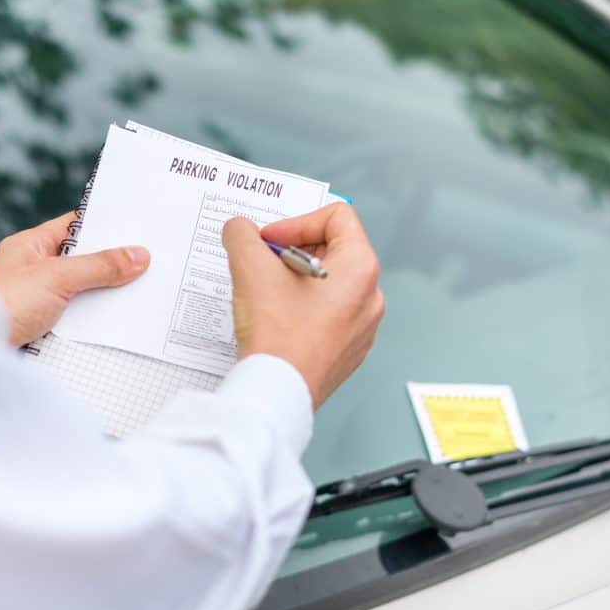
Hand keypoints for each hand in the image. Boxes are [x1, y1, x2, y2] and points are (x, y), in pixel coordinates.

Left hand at [0, 211, 149, 346]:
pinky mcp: (37, 329)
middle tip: (149, 265)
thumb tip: (137, 255)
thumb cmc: (3, 303)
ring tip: (140, 295)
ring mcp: (34, 300)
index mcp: (30, 246)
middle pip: (80, 262)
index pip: (74, 226)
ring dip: (102, 297)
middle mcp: (31, 270)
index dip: (104, 226)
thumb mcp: (57, 277)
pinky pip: (72, 320)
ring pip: (78, 293)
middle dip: (110, 266)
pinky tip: (114, 325)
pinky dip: (90, 322)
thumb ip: (98, 265)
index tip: (137, 229)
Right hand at [222, 204, 383, 408]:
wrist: (277, 392)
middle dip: (292, 251)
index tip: (270, 242)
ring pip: (329, 284)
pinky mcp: (347, 351)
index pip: (337, 217)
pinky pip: (327, 315)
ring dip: (295, 280)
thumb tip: (239, 230)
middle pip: (333, 249)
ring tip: (267, 295)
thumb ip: (241, 235)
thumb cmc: (277, 334)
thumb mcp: (250, 268)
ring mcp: (361, 327)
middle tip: (263, 265)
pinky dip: (302, 309)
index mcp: (360, 268)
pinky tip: (276, 321)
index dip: (296, 222)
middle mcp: (370, 296)